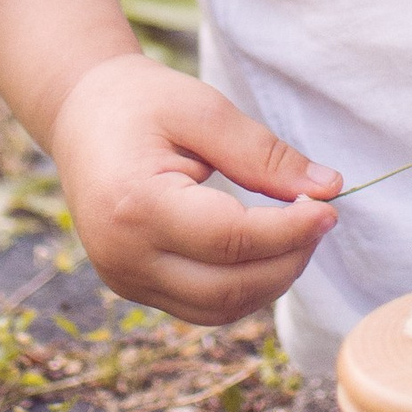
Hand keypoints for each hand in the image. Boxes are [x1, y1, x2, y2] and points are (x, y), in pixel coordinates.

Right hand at [49, 51, 344, 326]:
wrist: (80, 115)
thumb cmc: (141, 103)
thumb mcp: (204, 110)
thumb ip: (263, 154)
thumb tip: (329, 188)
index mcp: (135, 205)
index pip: (231, 239)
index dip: (291, 230)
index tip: (330, 207)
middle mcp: (123, 255)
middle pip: (228, 287)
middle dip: (289, 259)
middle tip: (320, 218)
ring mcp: (124, 278)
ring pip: (218, 308)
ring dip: (270, 281)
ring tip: (296, 233)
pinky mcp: (131, 287)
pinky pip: (200, 306)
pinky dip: (243, 289)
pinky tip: (265, 251)